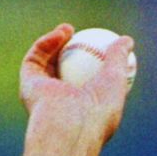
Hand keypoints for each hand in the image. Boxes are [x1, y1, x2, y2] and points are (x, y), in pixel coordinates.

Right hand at [19, 23, 135, 155]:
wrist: (70, 126)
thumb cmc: (99, 109)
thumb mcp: (116, 80)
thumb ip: (119, 59)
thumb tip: (127, 41)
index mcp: (85, 106)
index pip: (89, 79)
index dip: (94, 59)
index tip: (100, 43)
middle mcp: (63, 101)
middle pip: (64, 69)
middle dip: (70, 49)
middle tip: (81, 34)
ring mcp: (45, 93)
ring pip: (47, 62)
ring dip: (56, 42)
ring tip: (69, 29)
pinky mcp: (29, 84)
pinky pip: (36, 58)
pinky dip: (47, 44)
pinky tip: (61, 33)